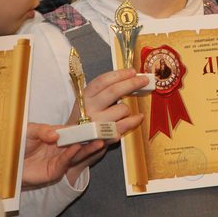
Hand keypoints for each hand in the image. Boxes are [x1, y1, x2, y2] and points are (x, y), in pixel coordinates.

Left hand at [21, 122, 103, 188]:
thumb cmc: (18, 144)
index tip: (98, 124)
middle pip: (80, 142)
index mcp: (58, 135)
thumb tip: (55, 135)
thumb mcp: (29, 130)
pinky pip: (65, 162)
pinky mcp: (54, 171)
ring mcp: (59, 159)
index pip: (75, 131)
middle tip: (105, 134)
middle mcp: (61, 147)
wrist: (7, 162)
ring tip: (99, 142)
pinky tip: (77, 148)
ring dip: (88, 148)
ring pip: (77, 154)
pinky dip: (71, 155)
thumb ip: (42, 130)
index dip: (86, 128)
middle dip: (93, 139)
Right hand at [61, 69, 148, 183]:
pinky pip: (126, 124)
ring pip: (122, 108)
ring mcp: (97, 123)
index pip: (103, 80)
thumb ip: (104, 90)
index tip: (133, 71)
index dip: (120, 74)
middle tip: (144, 80)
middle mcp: (89, 109)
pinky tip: (139, 117)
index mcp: (84, 96)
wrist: (73, 145)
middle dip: (132, 83)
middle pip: (114, 91)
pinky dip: (135, 119)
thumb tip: (130, 76)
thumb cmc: (86, 118)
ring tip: (122, 112)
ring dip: (127, 109)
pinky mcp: (105, 136)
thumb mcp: (89, 101)